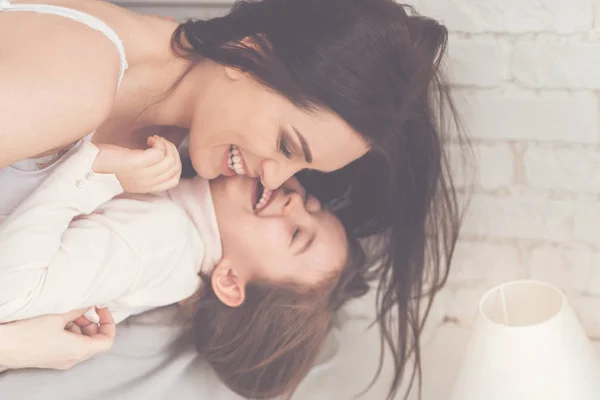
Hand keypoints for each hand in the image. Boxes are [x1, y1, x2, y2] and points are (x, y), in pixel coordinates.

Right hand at [0, 308, 115, 369]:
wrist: (4, 346)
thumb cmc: (29, 333)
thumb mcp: (58, 317)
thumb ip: (77, 310)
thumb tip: (88, 305)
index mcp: (79, 350)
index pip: (107, 341)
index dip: (109, 323)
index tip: (101, 309)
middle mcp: (73, 359)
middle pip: (95, 341)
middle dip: (92, 323)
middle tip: (82, 309)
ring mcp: (62, 360)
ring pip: (82, 343)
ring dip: (80, 326)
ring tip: (67, 314)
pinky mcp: (53, 359)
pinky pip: (70, 346)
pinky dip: (69, 332)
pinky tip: (58, 321)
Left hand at [93, 136, 181, 192]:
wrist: (86, 168)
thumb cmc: (106, 166)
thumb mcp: (130, 173)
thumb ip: (145, 170)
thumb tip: (160, 156)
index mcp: (146, 186)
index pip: (174, 180)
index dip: (175, 163)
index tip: (163, 153)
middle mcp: (147, 182)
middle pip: (174, 168)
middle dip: (172, 151)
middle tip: (160, 143)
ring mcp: (142, 174)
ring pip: (170, 161)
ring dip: (166, 145)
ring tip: (155, 140)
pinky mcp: (136, 163)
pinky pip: (159, 153)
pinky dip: (159, 143)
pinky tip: (150, 139)